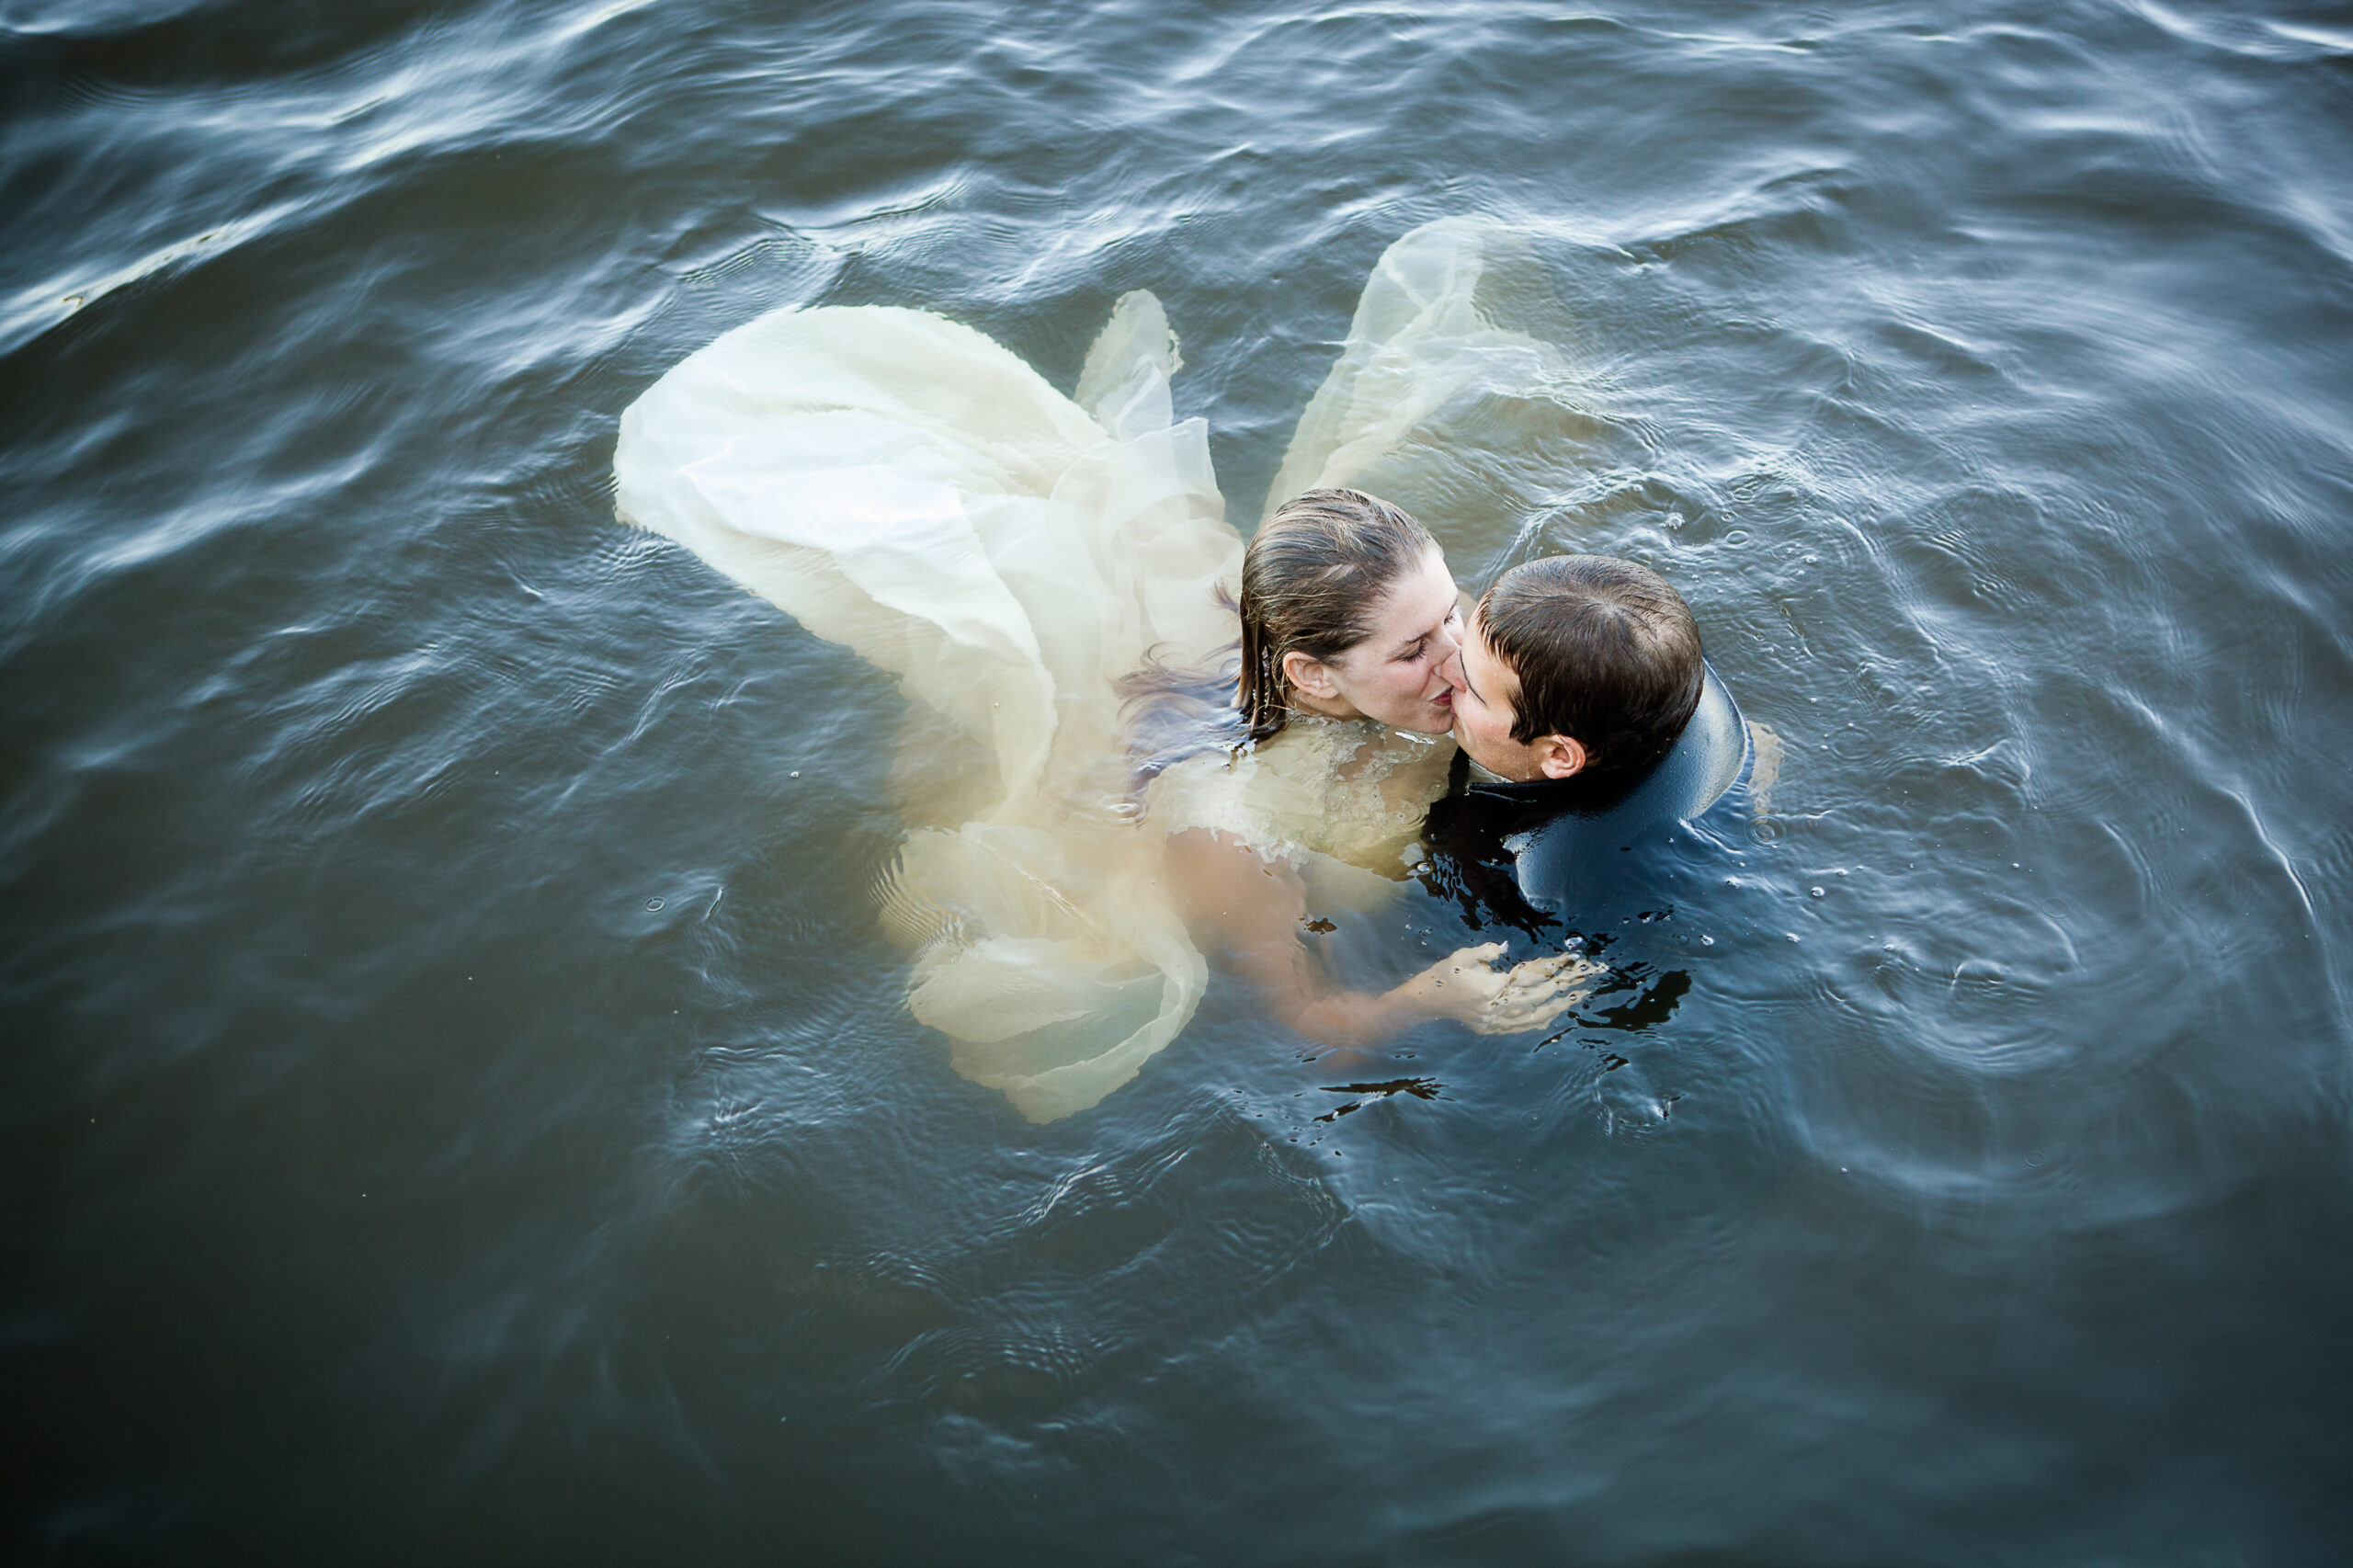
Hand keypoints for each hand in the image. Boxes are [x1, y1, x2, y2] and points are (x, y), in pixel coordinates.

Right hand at [1404, 943, 1600, 1034]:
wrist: (1426, 1001)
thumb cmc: (1444, 974)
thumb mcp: (1461, 956)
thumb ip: (1483, 952)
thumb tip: (1503, 948)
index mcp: (1491, 987)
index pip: (1529, 976)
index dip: (1551, 968)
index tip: (1570, 960)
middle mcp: (1495, 1008)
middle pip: (1538, 997)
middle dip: (1563, 987)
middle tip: (1585, 978)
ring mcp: (1494, 1021)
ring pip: (1533, 1016)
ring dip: (1557, 1007)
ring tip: (1577, 998)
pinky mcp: (1490, 1029)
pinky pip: (1519, 1028)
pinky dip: (1537, 1022)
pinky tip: (1551, 1017)